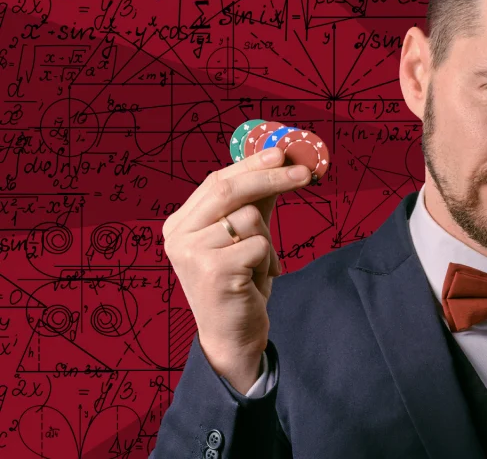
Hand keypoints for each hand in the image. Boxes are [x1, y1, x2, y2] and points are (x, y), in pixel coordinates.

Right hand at [162, 147, 310, 391]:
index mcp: (180, 223)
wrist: (233, 337)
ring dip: (268, 242)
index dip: (251, 164)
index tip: (282, 152)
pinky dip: (268, 260)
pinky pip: (259, 245)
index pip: (217, 180)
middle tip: (305, 173)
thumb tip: (281, 163)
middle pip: (229, 189)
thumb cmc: (240, 284)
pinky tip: (256, 280)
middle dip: (271, 177)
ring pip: (251, 219)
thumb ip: (256, 203)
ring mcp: (192, 253)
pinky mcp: (213, 270)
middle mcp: (178, 236)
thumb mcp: (246, 238)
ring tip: (258, 266)